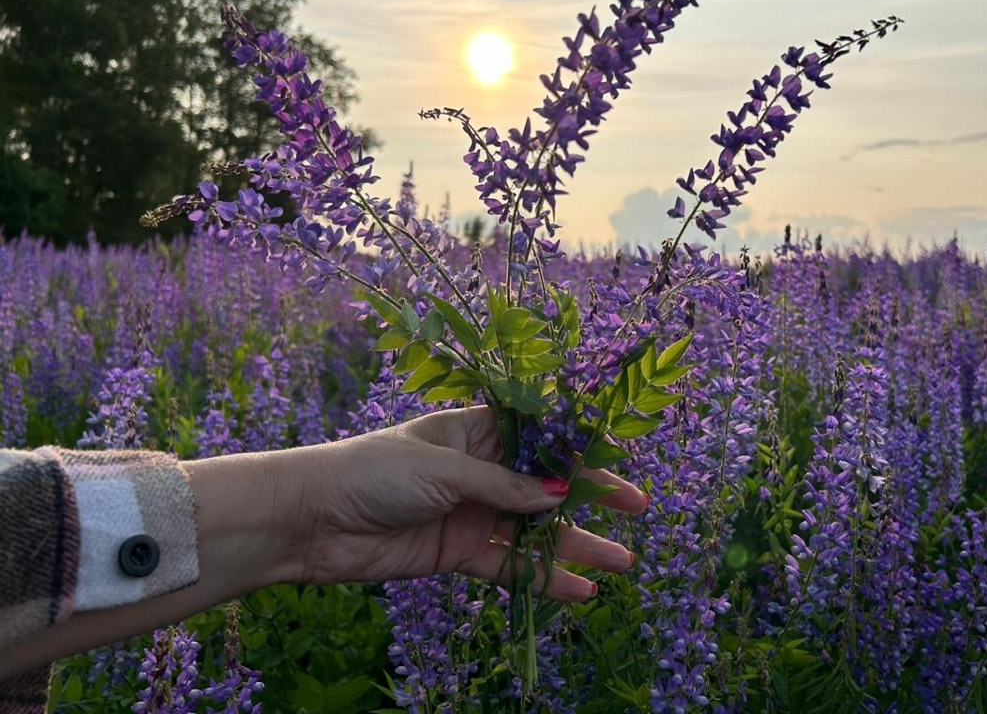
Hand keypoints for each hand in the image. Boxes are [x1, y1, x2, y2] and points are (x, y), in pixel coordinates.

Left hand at [288, 407, 647, 601]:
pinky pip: (511, 567)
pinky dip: (544, 580)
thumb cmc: (373, 471)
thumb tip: (561, 496)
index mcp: (476, 430)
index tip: (621, 455)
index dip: (580, 445)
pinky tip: (580, 591)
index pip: (540, 435)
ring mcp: (473, 513)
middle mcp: (481, 470)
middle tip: (638, 508)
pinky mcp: (459, 554)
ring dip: (578, 545)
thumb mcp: (445, 468)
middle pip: (547, 484)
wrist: (313, 521)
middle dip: (592, 496)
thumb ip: (505, 486)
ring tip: (623, 561)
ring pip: (537, 530)